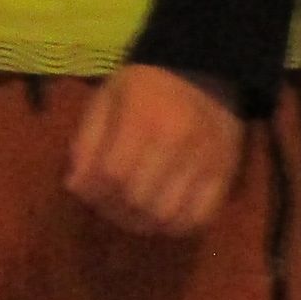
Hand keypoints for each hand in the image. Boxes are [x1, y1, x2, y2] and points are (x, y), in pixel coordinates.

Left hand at [65, 64, 242, 236]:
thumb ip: (87, 140)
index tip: (83, 189)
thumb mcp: (106, 98)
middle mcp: (177, 143)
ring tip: (128, 212)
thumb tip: (75, 186)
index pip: (112, 174)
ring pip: (167, 216)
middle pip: (138, 200)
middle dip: (112, 209)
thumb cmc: (145, 86)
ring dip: (141, 223)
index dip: (91, 190)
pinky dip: (174, 226)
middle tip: (104, 203)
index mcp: (142, 118)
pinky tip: (159, 215)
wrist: (204, 73)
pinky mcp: (225, 176)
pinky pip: (199, 218)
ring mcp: (205, 162)